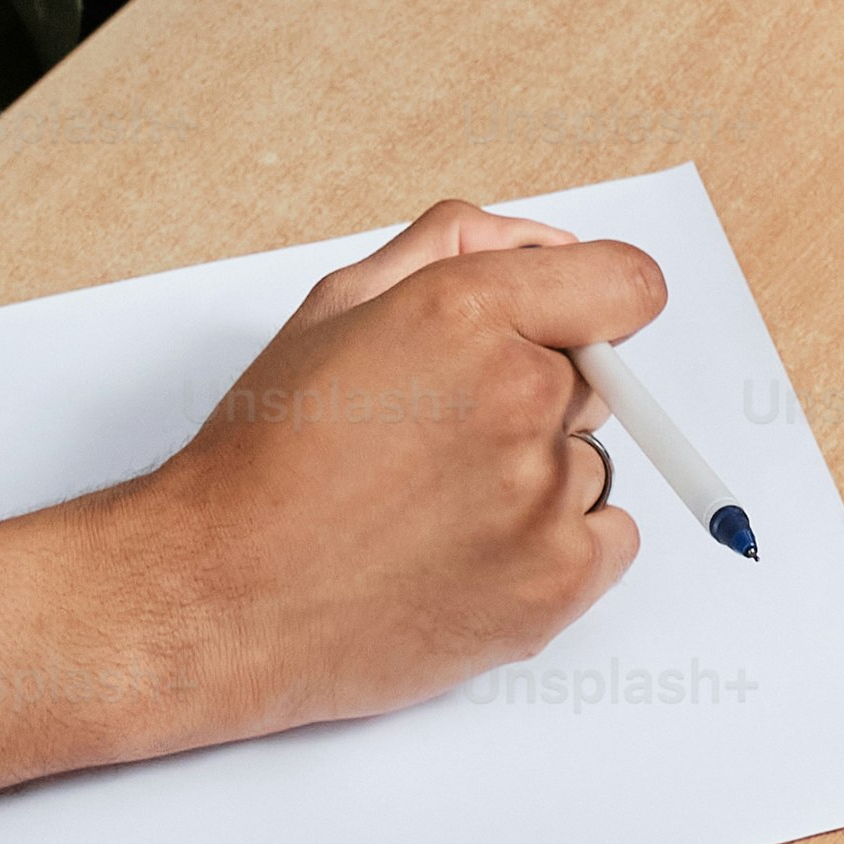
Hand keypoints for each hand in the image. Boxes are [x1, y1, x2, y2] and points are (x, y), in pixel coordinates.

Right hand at [112, 199, 653, 740]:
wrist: (217, 597)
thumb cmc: (267, 455)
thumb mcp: (338, 304)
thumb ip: (457, 246)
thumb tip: (550, 247)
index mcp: (471, 313)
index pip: (626, 284)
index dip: (597, 306)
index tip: (571, 333)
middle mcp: (520, 397)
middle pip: (598, 380)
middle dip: (539, 396)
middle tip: (441, 439)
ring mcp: (542, 497)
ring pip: (589, 465)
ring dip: (536, 480)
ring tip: (434, 509)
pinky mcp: (554, 584)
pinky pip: (610, 541)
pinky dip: (557, 549)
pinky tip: (471, 556)